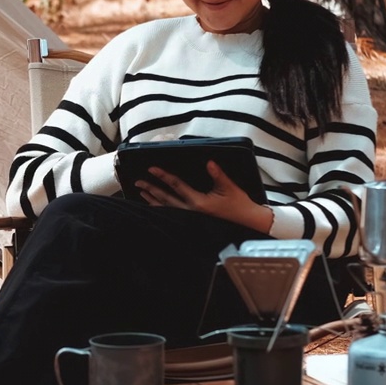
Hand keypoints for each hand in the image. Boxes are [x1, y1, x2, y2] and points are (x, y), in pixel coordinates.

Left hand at [135, 160, 273, 232]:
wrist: (247, 222)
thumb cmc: (239, 205)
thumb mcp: (229, 188)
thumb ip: (218, 174)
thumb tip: (209, 162)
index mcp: (199, 203)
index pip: (176, 186)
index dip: (163, 176)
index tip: (151, 169)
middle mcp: (191, 211)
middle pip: (166, 199)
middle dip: (151, 189)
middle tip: (138, 182)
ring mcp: (191, 218)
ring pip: (167, 208)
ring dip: (153, 200)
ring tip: (142, 193)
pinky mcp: (193, 222)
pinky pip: (173, 214)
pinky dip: (162, 209)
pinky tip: (156, 205)